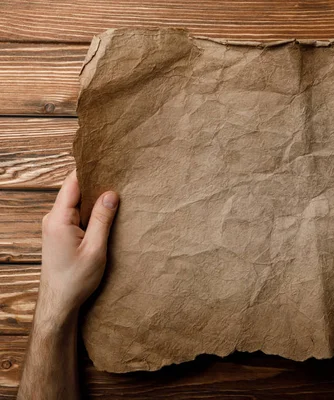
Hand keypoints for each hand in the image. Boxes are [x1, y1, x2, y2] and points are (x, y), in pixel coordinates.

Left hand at [37, 170, 118, 324]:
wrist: (59, 303)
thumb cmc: (76, 279)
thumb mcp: (96, 249)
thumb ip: (102, 219)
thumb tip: (111, 194)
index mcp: (58, 219)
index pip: (73, 183)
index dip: (89, 170)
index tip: (107, 161)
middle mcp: (52, 219)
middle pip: (75, 191)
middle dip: (96, 185)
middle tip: (119, 179)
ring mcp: (54, 227)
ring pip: (77, 204)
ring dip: (94, 201)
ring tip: (116, 197)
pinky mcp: (59, 234)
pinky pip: (76, 215)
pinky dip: (90, 213)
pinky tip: (105, 216)